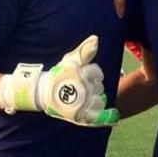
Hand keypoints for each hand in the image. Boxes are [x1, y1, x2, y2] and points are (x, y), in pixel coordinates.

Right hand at [0, 35, 118, 126]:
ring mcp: (83, 104)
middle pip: (100, 87)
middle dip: (93, 86)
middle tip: (79, 87)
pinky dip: (107, 117)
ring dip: (96, 99)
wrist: (42, 94)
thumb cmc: (58, 75)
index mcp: (81, 75)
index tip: (82, 75)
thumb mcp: (70, 61)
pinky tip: (115, 115)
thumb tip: (96, 39)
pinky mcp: (81, 117)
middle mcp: (83, 90)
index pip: (97, 73)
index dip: (92, 74)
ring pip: (100, 100)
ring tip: (83, 98)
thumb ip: (84, 51)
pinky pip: (99, 117)